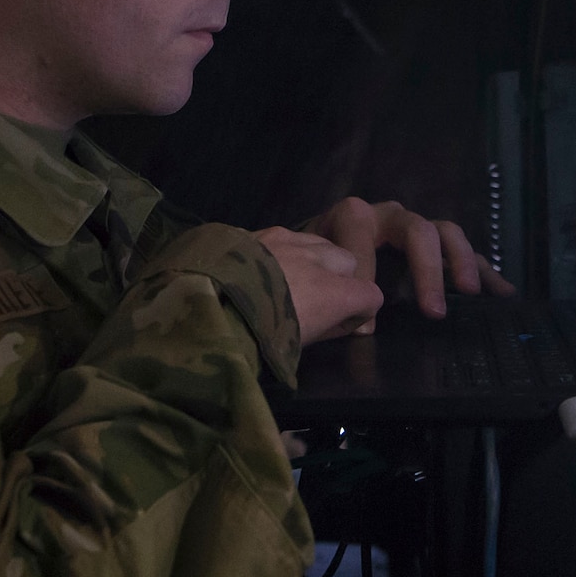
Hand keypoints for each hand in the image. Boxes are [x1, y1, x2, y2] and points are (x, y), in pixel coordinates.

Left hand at [252, 226, 383, 345]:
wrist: (204, 307)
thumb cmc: (257, 339)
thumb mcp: (299, 344)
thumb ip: (326, 327)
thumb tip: (341, 322)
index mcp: (333, 292)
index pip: (370, 295)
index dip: (360, 310)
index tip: (343, 322)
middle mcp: (316, 259)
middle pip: (347, 260)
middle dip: (339, 276)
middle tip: (313, 298)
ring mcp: (285, 240)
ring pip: (317, 241)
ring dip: (311, 258)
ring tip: (287, 277)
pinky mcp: (256, 232)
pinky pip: (281, 237)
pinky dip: (278, 251)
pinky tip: (257, 267)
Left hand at [301, 197, 516, 322]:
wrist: (314, 252)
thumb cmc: (314, 264)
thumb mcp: (312, 269)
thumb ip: (329, 287)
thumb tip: (361, 326)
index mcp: (354, 217)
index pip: (362, 232)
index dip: (364, 274)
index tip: (367, 322)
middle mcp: (388, 217)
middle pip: (417, 230)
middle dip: (426, 270)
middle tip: (434, 311)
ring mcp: (415, 228)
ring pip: (446, 233)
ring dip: (461, 262)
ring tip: (469, 292)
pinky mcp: (433, 245)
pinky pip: (463, 253)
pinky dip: (484, 271)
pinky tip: (503, 293)